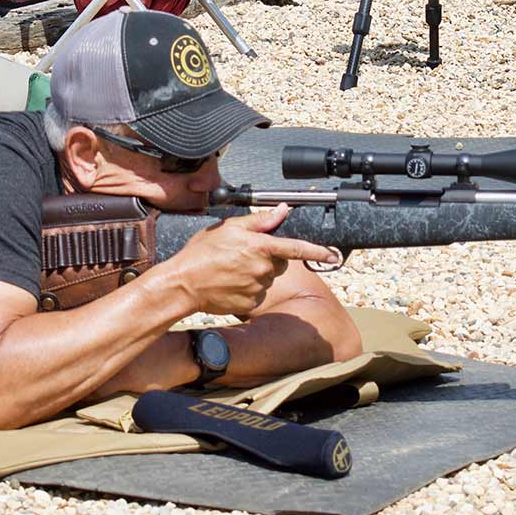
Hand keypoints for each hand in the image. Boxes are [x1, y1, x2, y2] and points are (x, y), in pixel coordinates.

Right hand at [166, 205, 339, 316]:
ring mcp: (257, 288)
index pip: (296, 247)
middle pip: (279, 262)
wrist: (182, 284)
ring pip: (267, 278)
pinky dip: (248, 289)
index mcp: (259, 247)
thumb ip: (259, 221)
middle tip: (242, 254)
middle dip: (268, 257)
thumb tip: (282, 210)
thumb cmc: (201, 254)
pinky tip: (230, 284)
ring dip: (256, 273)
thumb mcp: (228, 228)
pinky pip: (257, 294)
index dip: (318, 251)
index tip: (334, 254)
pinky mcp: (250, 304)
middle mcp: (262, 269)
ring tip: (231, 269)